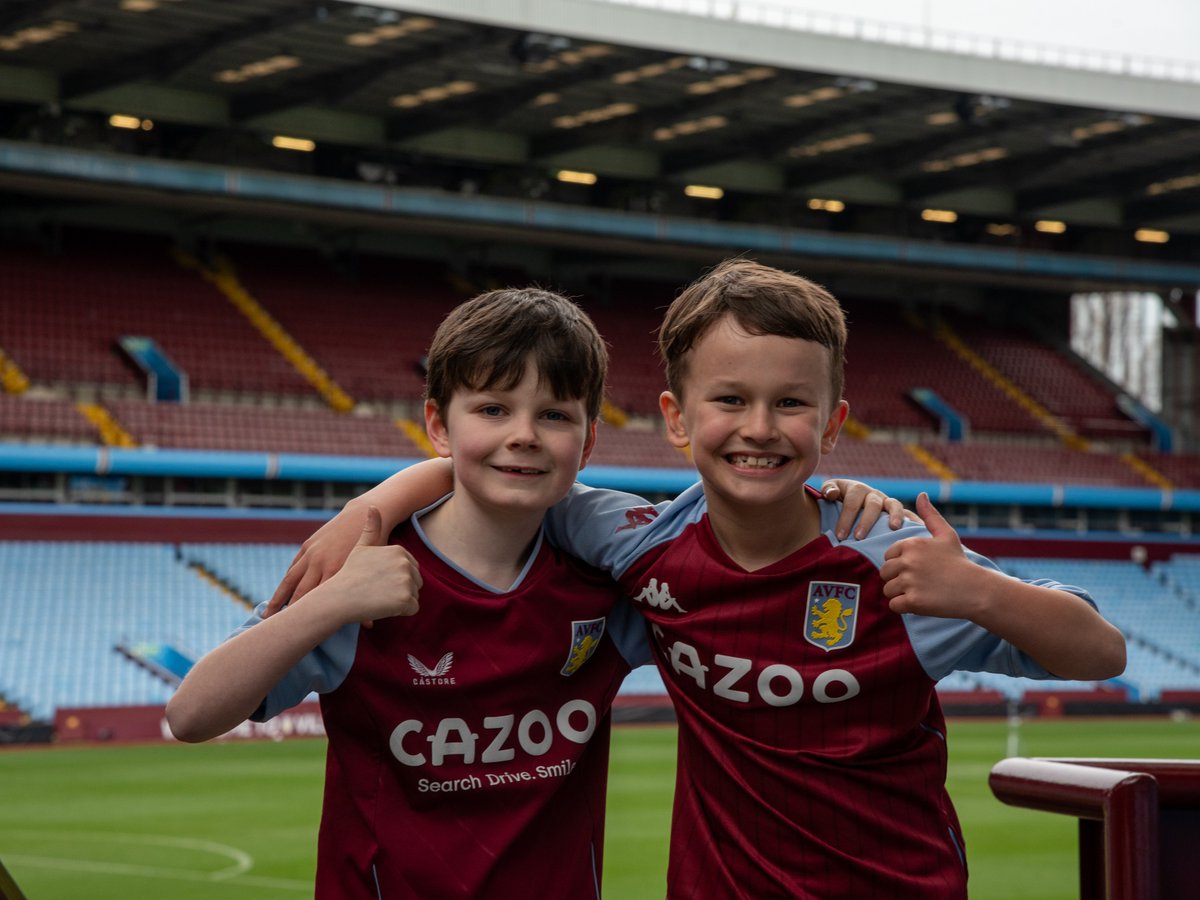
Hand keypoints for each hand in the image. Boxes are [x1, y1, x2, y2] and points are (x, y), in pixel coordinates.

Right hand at [266, 500, 372, 616]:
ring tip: (267, 613)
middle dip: (286, 611)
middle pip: (300, 592)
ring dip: (278, 597)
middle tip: (273, 627)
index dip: (306, 617)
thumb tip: (370, 626)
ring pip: (290, 579)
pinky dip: (287, 580)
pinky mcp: (308, 545)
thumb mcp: (372, 570)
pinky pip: (294, 566)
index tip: (297, 631)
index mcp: (337, 571)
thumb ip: (368, 598)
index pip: (318, 600)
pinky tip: (280, 593)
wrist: (362, 515)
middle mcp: (321, 563)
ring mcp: (312, 553)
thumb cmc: (373, 547)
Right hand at [325, 506, 421, 625]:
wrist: (337, 597)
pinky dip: (400, 611)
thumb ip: (371, 528)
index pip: (412, 570)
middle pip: (416, 583)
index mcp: (398, 551)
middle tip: (378, 591)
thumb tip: (373, 506)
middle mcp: (405, 563)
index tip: (379, 581)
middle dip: (400, 591)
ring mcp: (406, 580)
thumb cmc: (348, 574)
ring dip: (399, 601)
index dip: (396, 579)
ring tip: (378, 598)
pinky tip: (383, 606)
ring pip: (414, 596)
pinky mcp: (405, 599)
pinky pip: (413, 609)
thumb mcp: (361, 547)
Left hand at [820, 478, 912, 539]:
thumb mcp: (830, 491)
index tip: (840, 536)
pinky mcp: (898, 511)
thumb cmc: (837, 500)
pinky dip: (914, 520)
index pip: (851, 502)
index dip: (845, 518)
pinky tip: (919, 530)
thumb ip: (828, 490)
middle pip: (872, 504)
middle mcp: (874, 494)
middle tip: (859, 537)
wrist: (847, 501)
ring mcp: (887, 502)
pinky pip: (909, 514)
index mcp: (856, 489)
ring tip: (893, 528)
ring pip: (894, 505)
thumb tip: (831, 494)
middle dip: (866, 521)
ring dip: (895, 515)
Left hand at [879, 493, 983, 617]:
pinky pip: (894, 605)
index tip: (919, 569)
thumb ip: (930, 515)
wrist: (976, 590)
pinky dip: (904, 607)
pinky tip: (921, 603)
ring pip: (887, 590)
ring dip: (900, 594)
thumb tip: (921, 494)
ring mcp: (909, 581)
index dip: (900, 565)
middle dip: (897, 580)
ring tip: (921, 592)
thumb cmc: (959, 562)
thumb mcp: (946, 535)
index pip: (888, 557)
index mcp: (910, 544)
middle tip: (920, 583)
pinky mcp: (913, 601)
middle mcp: (907, 561)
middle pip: (884, 573)